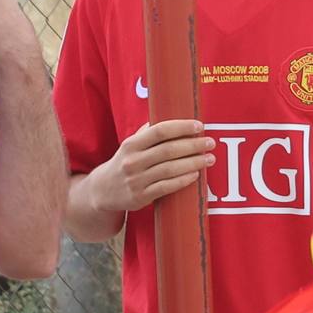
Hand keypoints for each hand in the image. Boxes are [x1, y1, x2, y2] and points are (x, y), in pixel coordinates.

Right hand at [91, 118, 214, 214]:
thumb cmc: (125, 163)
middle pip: (168, 150)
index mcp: (131, 144)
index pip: (159, 131)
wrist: (103, 190)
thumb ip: (148, 134)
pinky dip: (183, 180)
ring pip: (170, 169)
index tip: (199, 125)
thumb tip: (170, 115)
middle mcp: (133, 160)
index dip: (181, 127)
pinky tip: (196, 175)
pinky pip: (166, 187)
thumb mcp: (130, 146)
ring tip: (210, 158)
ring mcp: (137, 179)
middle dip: (193, 145)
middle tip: (210, 142)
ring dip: (193, 163)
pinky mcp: (141, 196)